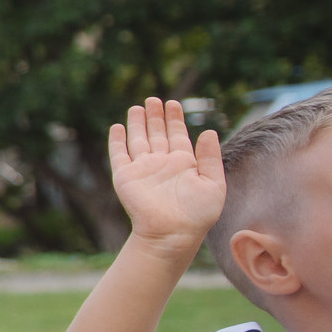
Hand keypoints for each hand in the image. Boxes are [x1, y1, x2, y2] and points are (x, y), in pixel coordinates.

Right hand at [108, 97, 223, 249]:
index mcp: (184, 164)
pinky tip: (117, 127)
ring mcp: (143, 169)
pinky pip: (119, 154)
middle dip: (156, 116)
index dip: (175, 119)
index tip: (173, 103)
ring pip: (138, 139)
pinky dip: (117, 140)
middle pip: (157, 133)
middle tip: (154, 99)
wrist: (173, 233)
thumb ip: (211, 157)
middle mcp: (162, 163)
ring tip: (138, 106)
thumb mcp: (214, 183)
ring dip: (137, 123)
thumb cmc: (198, 214)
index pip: (177, 135)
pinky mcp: (125, 176)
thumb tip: (208, 131)